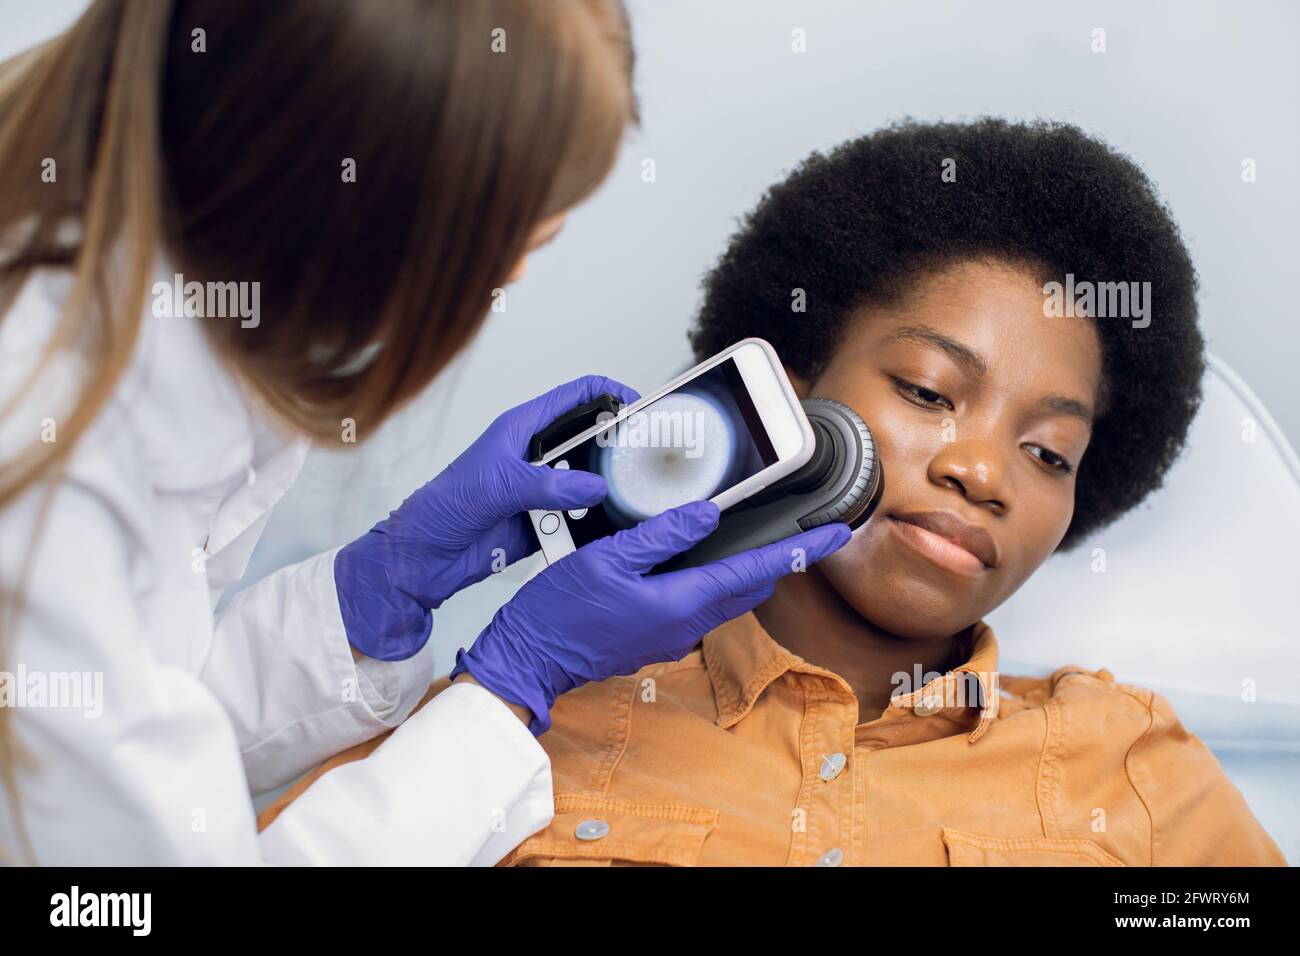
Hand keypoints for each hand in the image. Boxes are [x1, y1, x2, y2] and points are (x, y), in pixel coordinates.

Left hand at [335, 375, 638, 660]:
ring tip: (632, 499)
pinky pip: (581, 522)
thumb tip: (595, 486)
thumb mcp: (497, 486)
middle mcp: (537, 457)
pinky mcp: (546, 524)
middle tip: (646, 460)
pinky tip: (609, 530)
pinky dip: (595, 526)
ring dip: (607, 492)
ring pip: (591, 484)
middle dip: (618, 447)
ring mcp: (544, 491)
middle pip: (591, 441)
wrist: (423, 560)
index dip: (610, 393)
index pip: (576, 396)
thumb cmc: (443, 507)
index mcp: (523, 429)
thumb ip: (548, 484)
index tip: (641, 406)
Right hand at [449, 499, 851, 733]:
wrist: (529, 659)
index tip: (835, 534)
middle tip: (796, 529)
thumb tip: (705, 517)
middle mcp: (686, 624)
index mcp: (682, 603)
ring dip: (742, 570)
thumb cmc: (559, 612)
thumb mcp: (607, 559)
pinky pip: (698, 604)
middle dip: (776, 560)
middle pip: (748, 587)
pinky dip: (709, 580)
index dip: (799, 550)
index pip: (757, 572)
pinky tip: (690, 557)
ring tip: (747, 536)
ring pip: (724, 597)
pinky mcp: (656, 635)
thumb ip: (660, 537)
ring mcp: (672, 635)